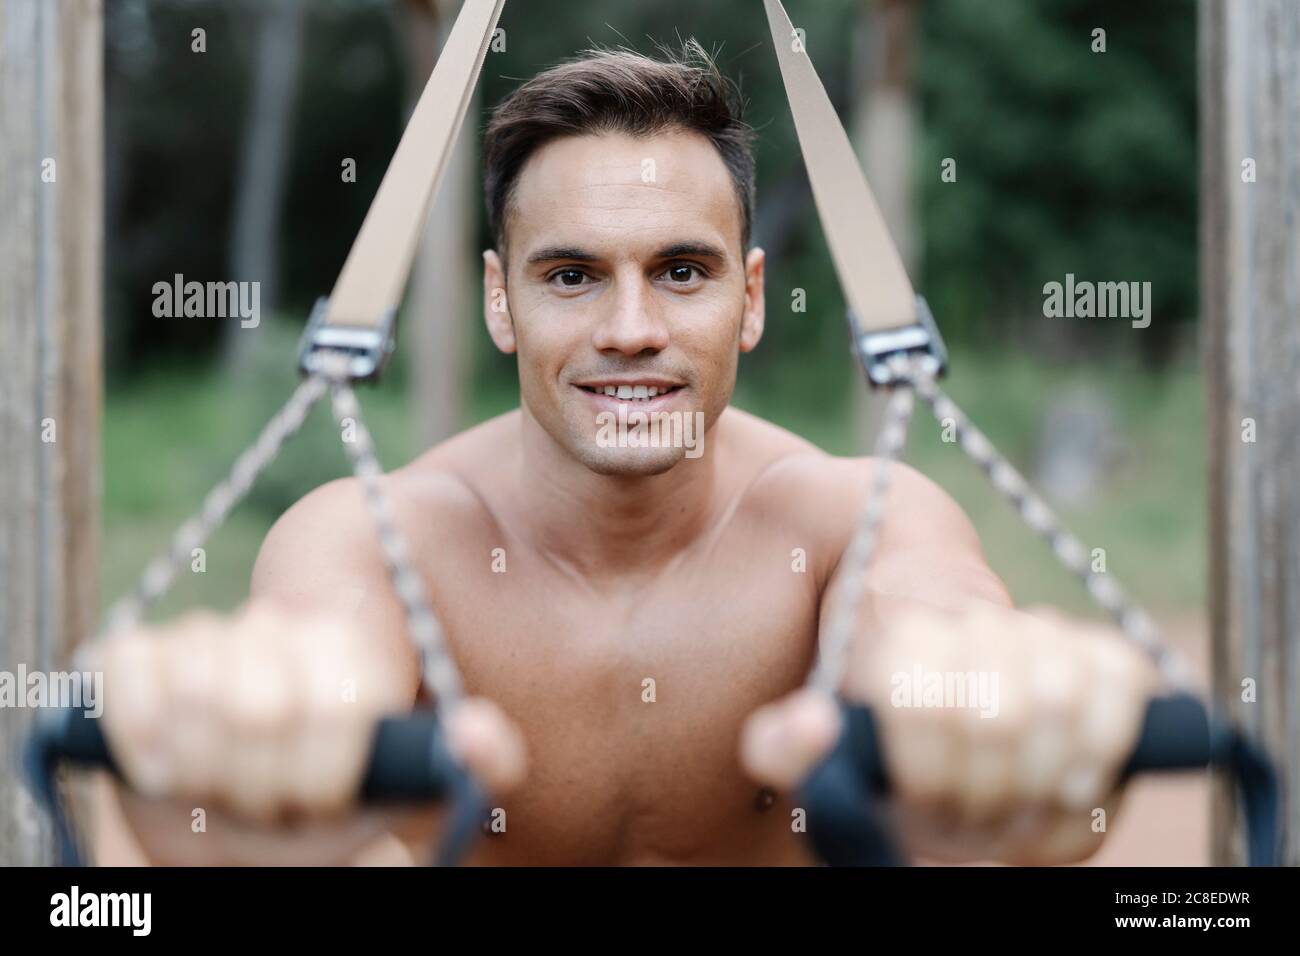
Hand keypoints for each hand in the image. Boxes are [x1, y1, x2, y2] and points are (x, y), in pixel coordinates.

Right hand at [85, 602, 525, 864]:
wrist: (242, 802)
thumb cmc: (330, 800)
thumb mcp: (408, 789)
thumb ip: (469, 763)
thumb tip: (482, 741)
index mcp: (352, 657)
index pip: (337, 704)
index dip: (321, 773)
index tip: (318, 799)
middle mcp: (283, 630)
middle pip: (262, 707)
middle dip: (261, 783)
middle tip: (267, 803)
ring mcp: (207, 638)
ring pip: (198, 692)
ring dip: (205, 770)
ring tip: (223, 786)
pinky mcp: (136, 653)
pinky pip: (128, 675)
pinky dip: (140, 734)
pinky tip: (164, 762)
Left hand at [741, 602, 1158, 863]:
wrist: (939, 642)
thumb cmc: (876, 714)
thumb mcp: (812, 731)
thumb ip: (784, 743)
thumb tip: (817, 724)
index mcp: (898, 638)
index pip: (924, 706)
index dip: (928, 775)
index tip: (919, 799)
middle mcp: (969, 617)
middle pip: (996, 717)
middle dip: (982, 788)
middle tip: (970, 815)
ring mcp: (1040, 631)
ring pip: (1059, 699)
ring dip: (1037, 775)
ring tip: (1014, 802)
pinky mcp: (1103, 651)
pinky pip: (1124, 682)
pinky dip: (1106, 740)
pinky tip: (1072, 781)